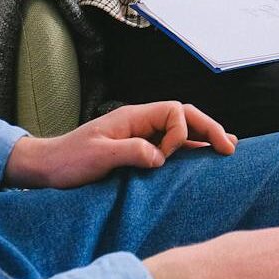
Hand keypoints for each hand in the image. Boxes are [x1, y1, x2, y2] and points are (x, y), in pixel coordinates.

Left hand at [2, 101, 236, 188]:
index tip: (166, 156)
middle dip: (208, 128)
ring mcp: (141, 135)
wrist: (48, 167)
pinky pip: (172, 146)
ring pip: (181, 130)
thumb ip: (131, 151)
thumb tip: (161, 156)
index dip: (180, 131)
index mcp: (133, 116)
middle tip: (229, 147)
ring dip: (204, 137)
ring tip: (228, 148)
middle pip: (184, 116)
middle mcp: (141, 122)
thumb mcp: (98, 156)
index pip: (173, 111)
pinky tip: (205, 156)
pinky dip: (191, 150)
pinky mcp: (139, 150)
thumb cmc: (69, 160)